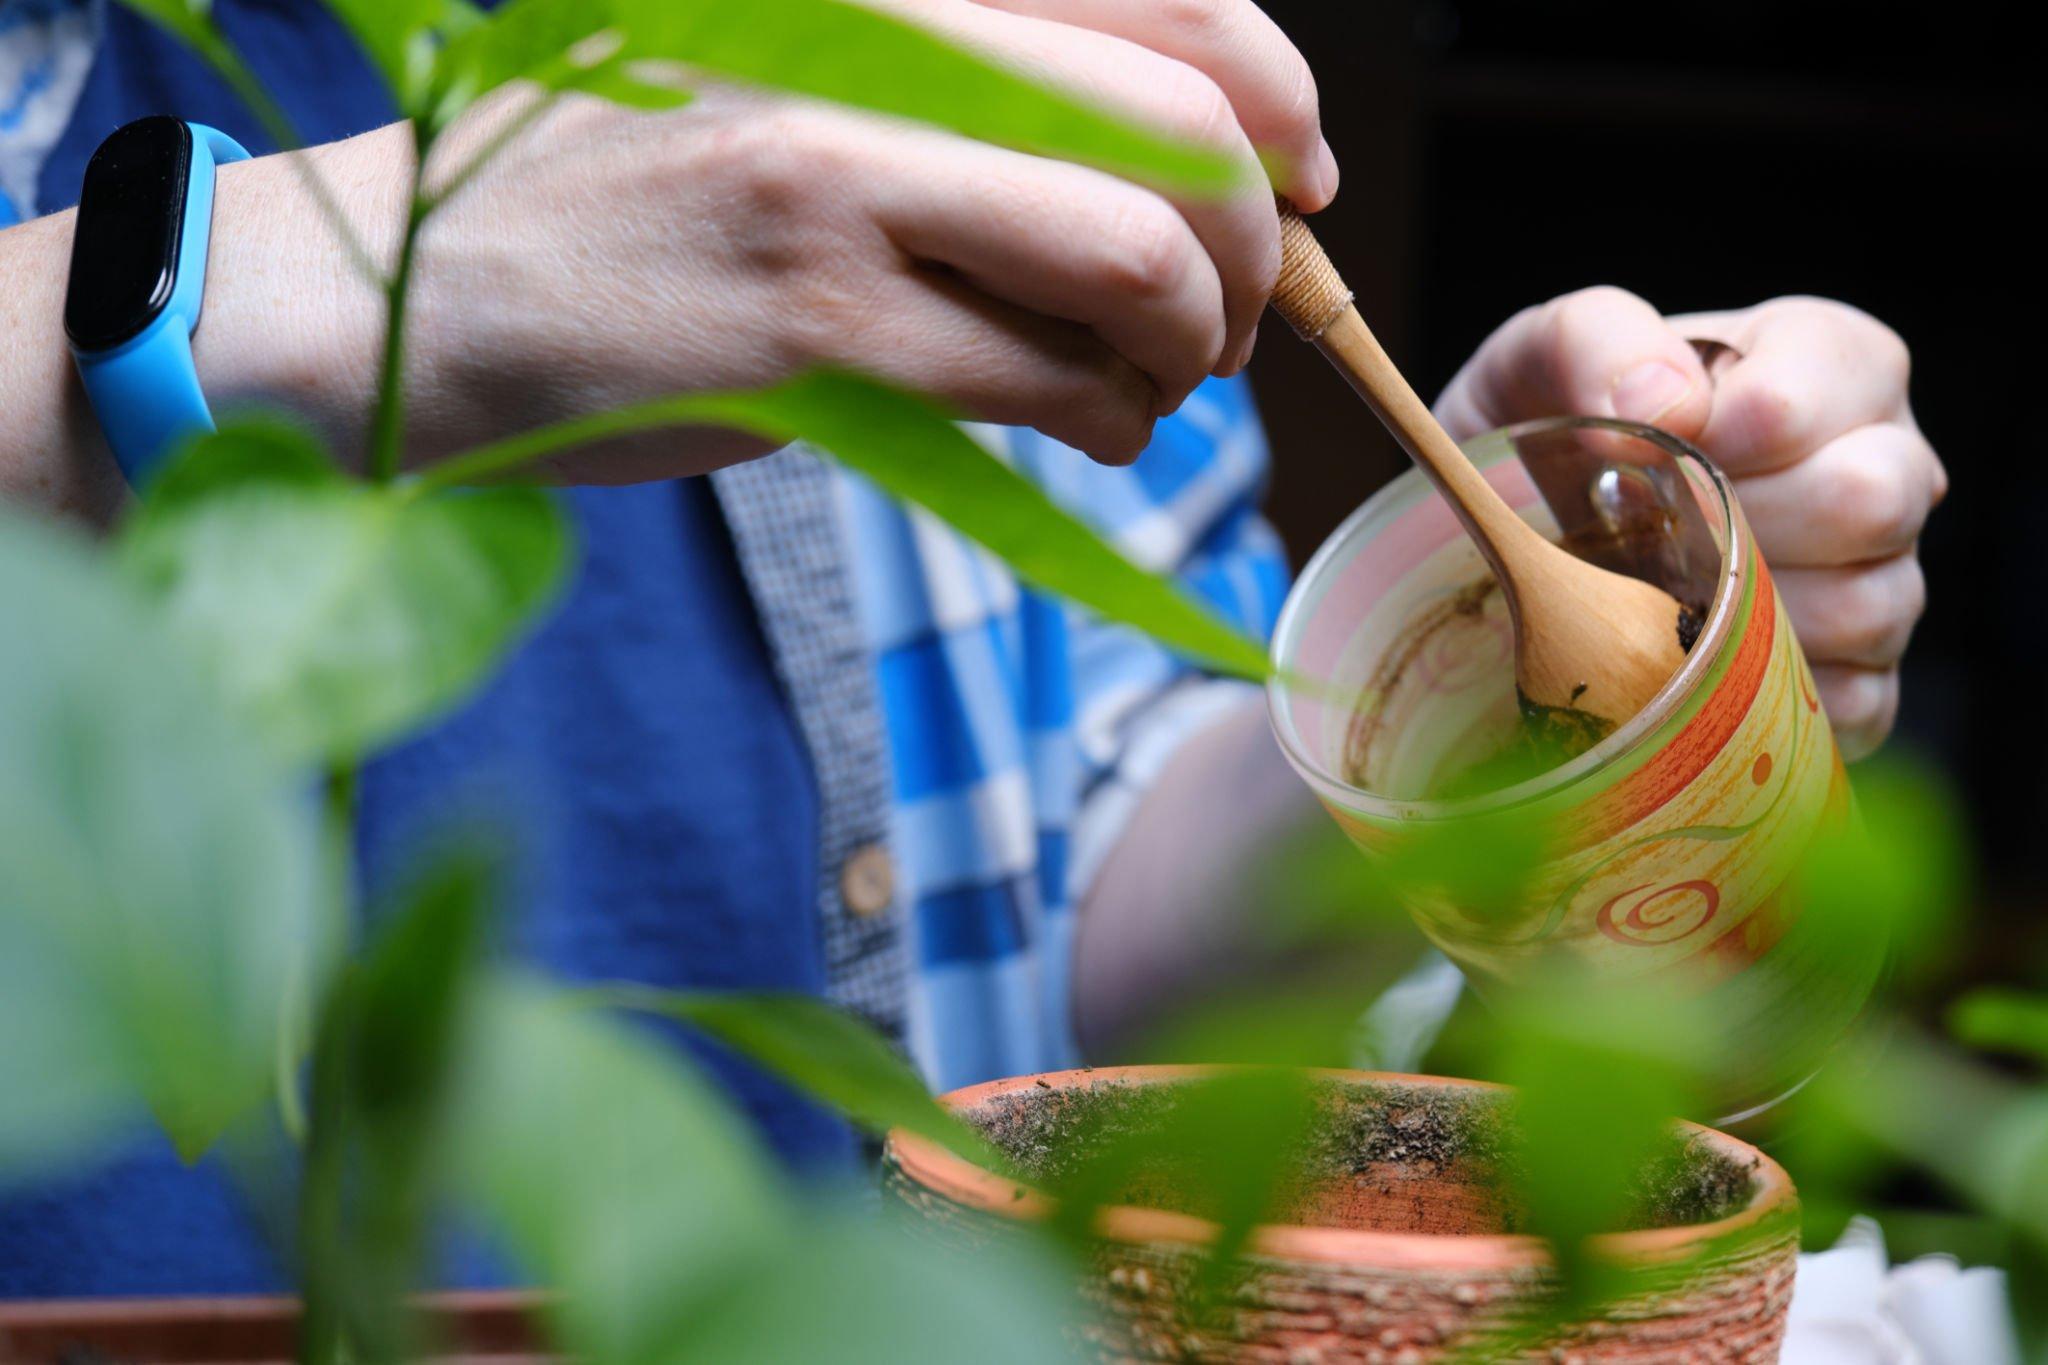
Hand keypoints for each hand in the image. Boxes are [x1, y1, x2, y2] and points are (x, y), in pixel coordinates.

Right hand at [223, 1, 1332, 478]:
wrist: (419, 284)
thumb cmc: (629, 178)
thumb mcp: (798, 60)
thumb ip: (982, 74)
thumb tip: (1219, 147)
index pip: (1183, 1)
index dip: (1288, 104)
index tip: (1303, 185)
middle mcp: (880, 41)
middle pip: (1197, 135)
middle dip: (1261, 251)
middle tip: (1231, 314)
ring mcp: (845, 182)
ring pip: (1144, 265)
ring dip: (1193, 348)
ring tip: (1153, 379)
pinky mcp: (819, 333)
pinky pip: (1057, 388)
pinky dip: (1118, 422)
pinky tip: (1086, 425)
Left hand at [1433, 288, 1944, 758]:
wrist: (1510, 542)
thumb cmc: (1551, 432)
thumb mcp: (1544, 356)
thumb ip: (1600, 340)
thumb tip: (1664, 403)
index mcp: (1828, 364)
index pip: (1819, 391)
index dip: (1727, 429)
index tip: (1652, 446)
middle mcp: (1881, 463)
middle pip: (1872, 500)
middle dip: (1740, 522)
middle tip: (1651, 531)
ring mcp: (1882, 576)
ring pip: (1871, 607)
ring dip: (1745, 614)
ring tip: (1663, 594)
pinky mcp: (1859, 681)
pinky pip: (1853, 702)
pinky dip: (1762, 695)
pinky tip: (1694, 665)